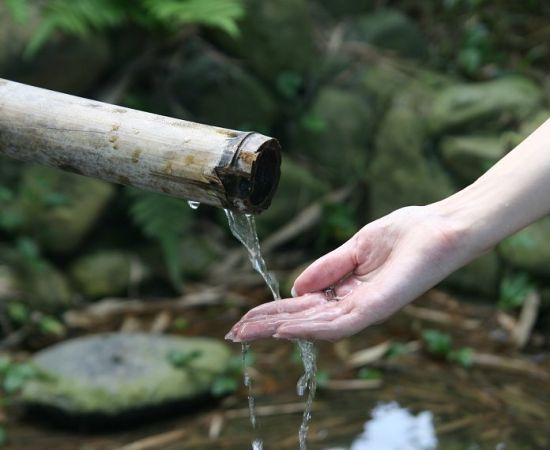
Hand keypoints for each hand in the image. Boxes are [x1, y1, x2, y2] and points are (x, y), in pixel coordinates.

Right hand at [227, 205, 476, 341]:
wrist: (441, 227)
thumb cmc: (406, 234)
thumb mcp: (355, 248)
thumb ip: (326, 269)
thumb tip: (293, 288)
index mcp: (347, 291)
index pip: (301, 306)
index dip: (271, 312)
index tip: (244, 319)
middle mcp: (353, 306)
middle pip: (302, 320)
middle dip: (267, 326)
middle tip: (234, 333)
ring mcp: (365, 309)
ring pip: (314, 326)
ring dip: (279, 330)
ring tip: (247, 332)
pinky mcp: (377, 308)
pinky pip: (339, 323)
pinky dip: (309, 328)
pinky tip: (284, 328)